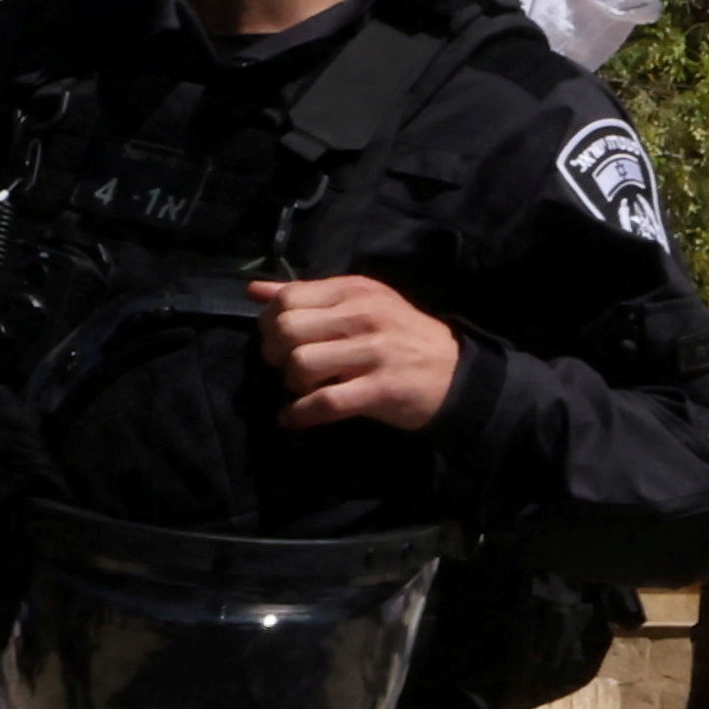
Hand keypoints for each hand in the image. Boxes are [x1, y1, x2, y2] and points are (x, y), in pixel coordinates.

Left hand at [254, 275, 466, 433]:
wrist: (455, 372)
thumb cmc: (400, 335)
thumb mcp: (360, 303)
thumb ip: (308, 296)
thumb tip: (253, 291)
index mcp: (355, 290)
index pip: (288, 298)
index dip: (269, 322)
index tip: (277, 340)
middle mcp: (364, 316)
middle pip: (288, 330)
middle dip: (275, 354)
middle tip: (285, 366)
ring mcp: (373, 353)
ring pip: (301, 365)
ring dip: (291, 384)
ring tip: (301, 389)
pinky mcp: (379, 389)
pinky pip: (324, 402)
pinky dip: (300, 414)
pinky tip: (294, 417)